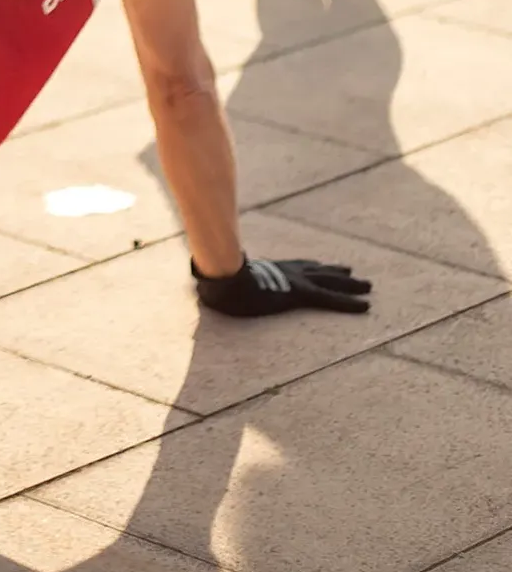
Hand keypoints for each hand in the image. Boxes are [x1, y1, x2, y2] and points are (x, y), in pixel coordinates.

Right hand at [193, 254, 371, 316]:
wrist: (224, 279)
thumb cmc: (218, 283)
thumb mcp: (221, 282)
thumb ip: (218, 283)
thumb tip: (202, 285)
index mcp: (272, 270)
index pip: (297, 266)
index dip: (313, 266)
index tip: (324, 265)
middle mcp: (288, 271)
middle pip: (318, 270)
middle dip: (337, 272)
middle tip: (354, 272)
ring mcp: (296, 281)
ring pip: (330, 281)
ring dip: (351, 284)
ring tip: (369, 286)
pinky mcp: (302, 294)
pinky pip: (331, 300)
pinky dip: (350, 302)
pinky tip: (366, 306)